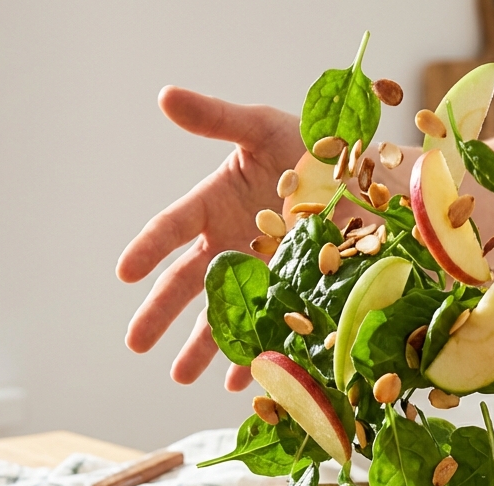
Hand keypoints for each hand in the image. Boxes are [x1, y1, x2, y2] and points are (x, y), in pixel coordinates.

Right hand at [116, 86, 304, 389]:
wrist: (368, 177)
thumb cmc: (309, 144)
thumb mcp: (263, 127)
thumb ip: (216, 119)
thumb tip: (165, 95)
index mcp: (213, 205)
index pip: (171, 229)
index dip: (147, 250)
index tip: (124, 272)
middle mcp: (229, 246)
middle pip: (186, 284)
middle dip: (159, 314)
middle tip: (134, 343)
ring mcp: (259, 275)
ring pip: (221, 315)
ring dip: (201, 347)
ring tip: (180, 377)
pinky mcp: (290, 295)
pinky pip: (266, 329)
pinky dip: (253, 355)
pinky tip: (239, 382)